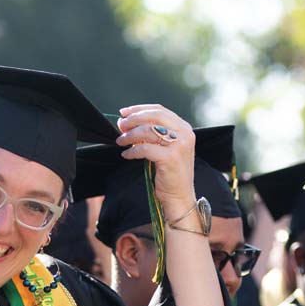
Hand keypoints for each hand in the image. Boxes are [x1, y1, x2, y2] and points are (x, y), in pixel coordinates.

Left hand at [114, 105, 196, 223]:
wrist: (180, 196)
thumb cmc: (170, 173)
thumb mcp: (167, 148)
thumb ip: (154, 134)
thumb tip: (128, 123)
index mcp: (184, 128)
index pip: (159, 110)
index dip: (139, 109)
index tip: (124, 112)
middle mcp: (184, 134)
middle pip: (154, 116)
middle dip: (133, 119)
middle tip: (120, 126)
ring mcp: (179, 146)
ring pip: (148, 131)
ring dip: (130, 135)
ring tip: (121, 141)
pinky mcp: (170, 158)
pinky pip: (145, 149)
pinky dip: (132, 150)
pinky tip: (126, 154)